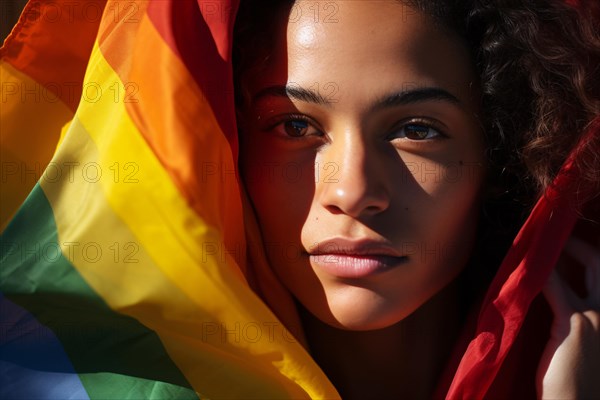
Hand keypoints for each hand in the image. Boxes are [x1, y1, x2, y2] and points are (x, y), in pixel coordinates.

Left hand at [537, 236, 599, 399]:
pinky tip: (527, 265)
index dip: (589, 258)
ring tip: (538, 245)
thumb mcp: (584, 343)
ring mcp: (598, 316)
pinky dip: (541, 272)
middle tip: (558, 239)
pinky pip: (555, 286)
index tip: (569, 249)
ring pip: (586, 268)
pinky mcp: (574, 324)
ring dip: (561, 252)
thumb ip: (579, 320)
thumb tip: (560, 299)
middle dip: (583, 247)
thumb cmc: (577, 381)